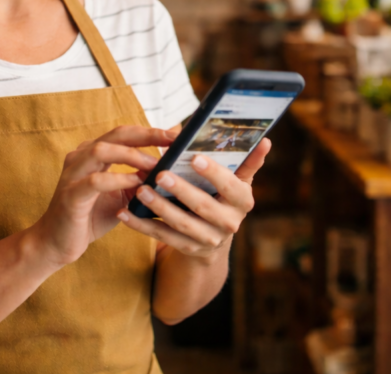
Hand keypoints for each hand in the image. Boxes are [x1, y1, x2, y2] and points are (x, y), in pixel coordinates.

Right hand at [30, 125, 176, 267]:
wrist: (58, 244)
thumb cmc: (91, 217)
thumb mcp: (122, 195)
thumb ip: (140, 180)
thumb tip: (170, 169)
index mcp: (93, 153)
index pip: (125, 133)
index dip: (151, 131)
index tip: (176, 135)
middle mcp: (81, 156)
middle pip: (117, 134)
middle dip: (147, 135)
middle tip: (172, 141)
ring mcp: (73, 174)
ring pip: (102, 151)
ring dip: (132, 156)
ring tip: (155, 166)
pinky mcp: (70, 195)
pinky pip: (95, 181)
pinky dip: (118, 179)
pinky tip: (136, 184)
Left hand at [117, 138, 270, 257]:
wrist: (214, 237)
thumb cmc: (222, 195)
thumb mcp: (236, 180)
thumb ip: (246, 160)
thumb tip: (265, 140)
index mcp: (242, 201)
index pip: (231, 186)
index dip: (214, 173)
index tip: (196, 158)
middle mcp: (229, 223)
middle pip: (203, 206)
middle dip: (181, 190)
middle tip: (161, 174)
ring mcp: (208, 239)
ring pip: (182, 224)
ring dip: (159, 207)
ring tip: (141, 191)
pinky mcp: (188, 249)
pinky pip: (163, 237)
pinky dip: (142, 225)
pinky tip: (125, 213)